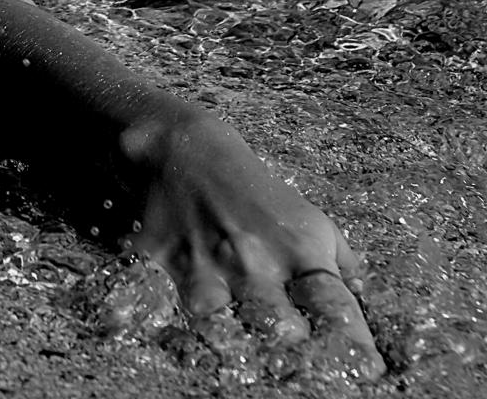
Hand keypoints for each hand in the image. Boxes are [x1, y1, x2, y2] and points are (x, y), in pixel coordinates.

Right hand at [122, 109, 383, 378]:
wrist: (186, 147)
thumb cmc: (255, 191)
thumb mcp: (309, 220)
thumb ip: (339, 265)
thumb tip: (367, 307)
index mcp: (297, 250)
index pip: (335, 310)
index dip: (353, 349)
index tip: (365, 372)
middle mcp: (252, 258)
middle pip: (279, 327)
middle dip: (294, 357)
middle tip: (301, 375)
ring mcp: (202, 262)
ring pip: (218, 325)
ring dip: (232, 349)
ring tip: (245, 369)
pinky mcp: (156, 260)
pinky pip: (156, 303)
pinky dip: (162, 325)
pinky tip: (176, 346)